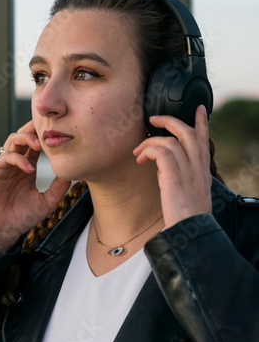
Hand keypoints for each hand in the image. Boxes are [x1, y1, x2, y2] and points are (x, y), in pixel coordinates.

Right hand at [0, 121, 70, 250]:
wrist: (3, 230)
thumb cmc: (23, 217)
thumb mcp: (47, 202)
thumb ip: (58, 188)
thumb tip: (72, 174)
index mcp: (28, 167)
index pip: (35, 145)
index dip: (44, 137)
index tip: (59, 132)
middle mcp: (15, 163)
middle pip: (23, 136)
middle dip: (34, 129)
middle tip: (48, 129)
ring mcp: (4, 166)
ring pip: (13, 140)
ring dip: (26, 138)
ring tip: (40, 145)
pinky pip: (6, 157)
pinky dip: (19, 159)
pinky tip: (30, 169)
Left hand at [133, 105, 211, 228]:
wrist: (191, 233)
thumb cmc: (187, 218)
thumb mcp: (190, 195)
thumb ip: (180, 179)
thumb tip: (164, 172)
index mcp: (202, 172)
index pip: (204, 140)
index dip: (201, 122)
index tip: (198, 108)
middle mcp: (197, 168)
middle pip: (187, 132)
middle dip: (169, 120)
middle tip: (153, 118)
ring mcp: (187, 171)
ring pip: (171, 140)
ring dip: (150, 141)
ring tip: (138, 151)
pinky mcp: (174, 177)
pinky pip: (161, 152)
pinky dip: (148, 151)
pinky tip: (140, 160)